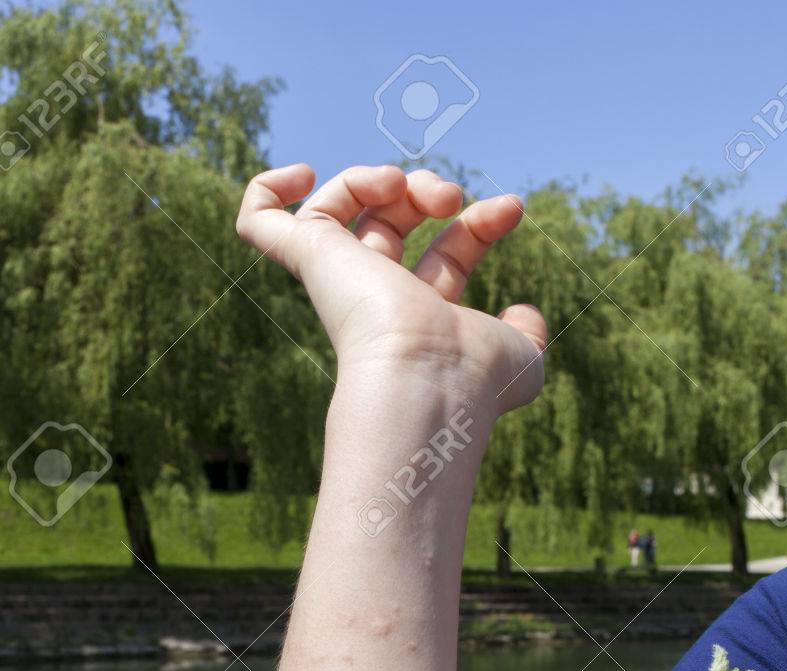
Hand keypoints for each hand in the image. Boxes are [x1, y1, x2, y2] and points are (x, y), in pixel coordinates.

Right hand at [236, 163, 545, 413]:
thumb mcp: (521, 356)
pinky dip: (268, 189)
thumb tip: (522, 312)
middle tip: (451, 198)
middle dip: (428, 190)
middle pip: (392, 223)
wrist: (431, 381)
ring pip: (337, 208)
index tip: (512, 208)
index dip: (480, 224)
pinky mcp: (311, 259)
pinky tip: (300, 173)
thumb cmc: (475, 380)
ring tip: (403, 184)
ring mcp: (339, 278)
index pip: (446, 257)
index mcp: (422, 319)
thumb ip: (526, 334)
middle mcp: (376, 300)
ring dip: (374, 176)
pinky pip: (260, 221)